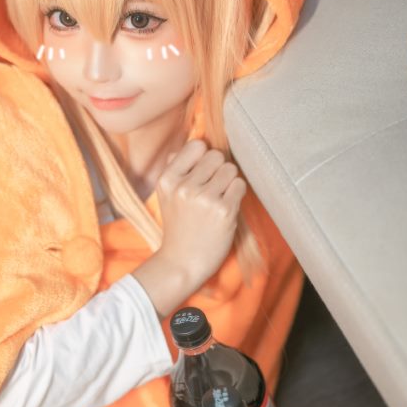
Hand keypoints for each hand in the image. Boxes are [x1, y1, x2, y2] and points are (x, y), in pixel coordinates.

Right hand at [133, 140, 245, 315]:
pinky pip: (240, 185)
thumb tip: (195, 144)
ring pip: (230, 169)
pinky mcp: (223, 211)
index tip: (203, 172)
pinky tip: (227, 207)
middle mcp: (184, 186)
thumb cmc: (178, 226)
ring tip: (219, 198)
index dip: (204, 156)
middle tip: (213, 188)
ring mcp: (204, 199)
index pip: (197, 145)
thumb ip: (176, 167)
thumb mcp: (166, 194)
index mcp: (167, 179)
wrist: (182, 262)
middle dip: (219, 169)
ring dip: (229, 182)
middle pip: (217, 155)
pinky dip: (237, 194)